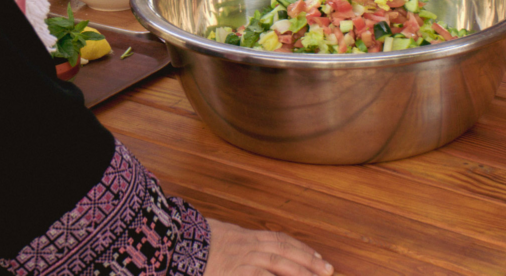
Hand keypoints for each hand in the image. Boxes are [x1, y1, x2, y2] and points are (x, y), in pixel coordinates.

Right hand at [204, 219, 332, 275]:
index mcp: (245, 236)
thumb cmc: (192, 239)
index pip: (279, 239)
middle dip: (309, 261)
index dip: (300, 248)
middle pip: (286, 251)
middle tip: (328, 270)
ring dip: (301, 271)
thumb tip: (234, 239)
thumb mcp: (216, 234)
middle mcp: (249, 246)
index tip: (316, 255)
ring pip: (280, 264)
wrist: (177, 241)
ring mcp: (245, 260)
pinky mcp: (238, 272)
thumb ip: (231, 238)